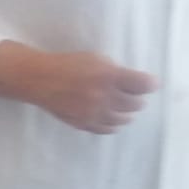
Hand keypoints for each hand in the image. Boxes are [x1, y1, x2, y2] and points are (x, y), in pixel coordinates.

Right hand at [31, 51, 157, 133]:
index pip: (143, 85)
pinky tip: (112, 120)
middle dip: (137, 99)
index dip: (150, 84)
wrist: (38, 79)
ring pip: (124, 119)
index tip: (150, 84)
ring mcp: (94, 112)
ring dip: (127, 113)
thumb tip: (132, 83)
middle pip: (136, 104)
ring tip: (123, 108)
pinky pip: (106, 129)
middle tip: (133, 95)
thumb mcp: (95, 59)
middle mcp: (105, 96)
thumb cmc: (67, 64)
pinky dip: (113, 125)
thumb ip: (115, 71)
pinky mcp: (84, 123)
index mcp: (109, 76)